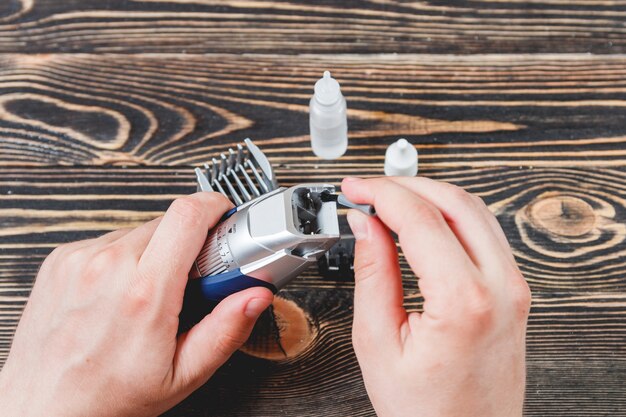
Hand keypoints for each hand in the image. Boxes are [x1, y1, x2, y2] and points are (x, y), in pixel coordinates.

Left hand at [0, 192, 273, 416]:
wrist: (42, 408)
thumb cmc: (108, 396)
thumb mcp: (182, 374)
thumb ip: (226, 330)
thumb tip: (255, 296)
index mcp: (144, 294)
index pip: (187, 216)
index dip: (214, 206)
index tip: (225, 216)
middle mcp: (108, 267)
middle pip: (167, 222)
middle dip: (190, 241)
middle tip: (193, 276)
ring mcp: (80, 260)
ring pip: (139, 230)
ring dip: (156, 250)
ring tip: (152, 291)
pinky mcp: (61, 259)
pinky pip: (109, 241)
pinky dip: (124, 257)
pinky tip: (121, 290)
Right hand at [342, 177, 530, 416]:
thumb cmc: (426, 410)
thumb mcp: (378, 343)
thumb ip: (372, 274)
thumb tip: (365, 226)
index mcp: (463, 301)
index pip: (420, 218)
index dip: (381, 194)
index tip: (355, 189)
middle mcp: (500, 287)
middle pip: (453, 201)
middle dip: (404, 185)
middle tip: (367, 191)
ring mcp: (514, 286)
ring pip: (473, 208)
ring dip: (428, 195)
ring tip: (388, 202)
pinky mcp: (514, 289)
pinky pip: (484, 231)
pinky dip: (449, 214)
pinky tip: (421, 221)